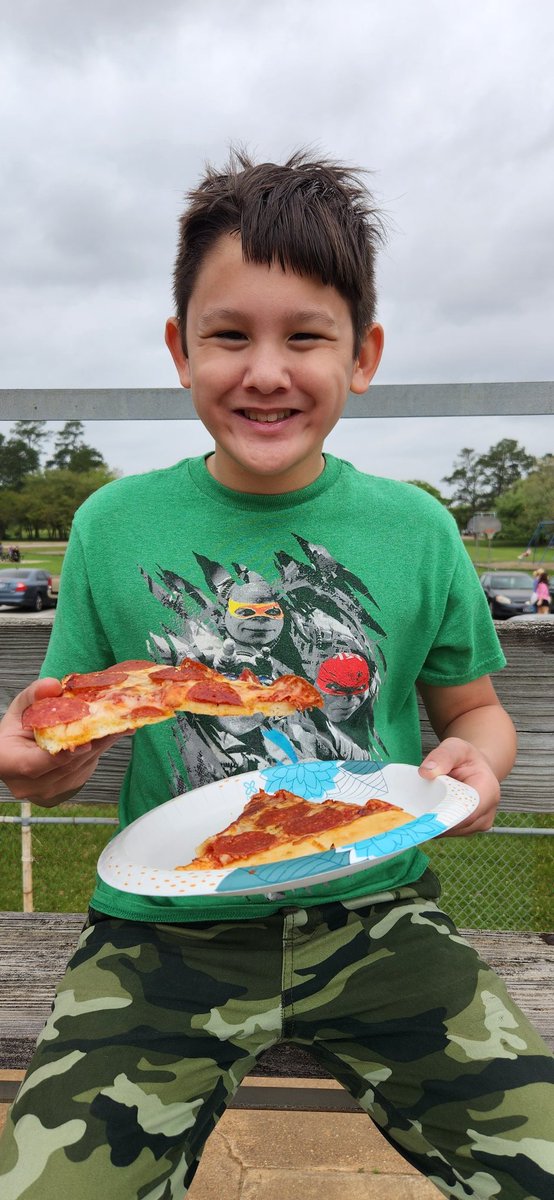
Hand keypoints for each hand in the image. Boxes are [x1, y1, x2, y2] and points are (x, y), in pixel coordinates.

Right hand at [0, 677, 129, 806]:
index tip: (85, 744)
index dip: (61, 756)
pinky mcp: (66, 789)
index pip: (34, 765)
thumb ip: (34, 694)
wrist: (22, 753)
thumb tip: (53, 685)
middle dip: (93, 742)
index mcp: (8, 763)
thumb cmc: (19, 729)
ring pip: (80, 767)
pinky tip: (113, 732)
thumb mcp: (21, 708)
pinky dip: (100, 749)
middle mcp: (28, 784)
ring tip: (122, 724)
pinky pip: (87, 769)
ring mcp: (48, 791)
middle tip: (117, 722)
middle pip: (66, 765)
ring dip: (102, 744)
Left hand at [418, 736, 500, 834]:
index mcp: (488, 791)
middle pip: (457, 825)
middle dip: (433, 820)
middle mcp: (487, 812)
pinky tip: (420, 816)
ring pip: (451, 831)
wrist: (475, 768)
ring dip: (432, 824)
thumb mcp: (455, 747)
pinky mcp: (467, 829)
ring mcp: (478, 824)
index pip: (466, 812)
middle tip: (407, 814)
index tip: (420, 815)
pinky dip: (434, 826)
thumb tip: (426, 772)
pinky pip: (448, 832)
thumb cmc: (465, 757)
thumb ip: (442, 756)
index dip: (444, 816)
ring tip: (413, 812)